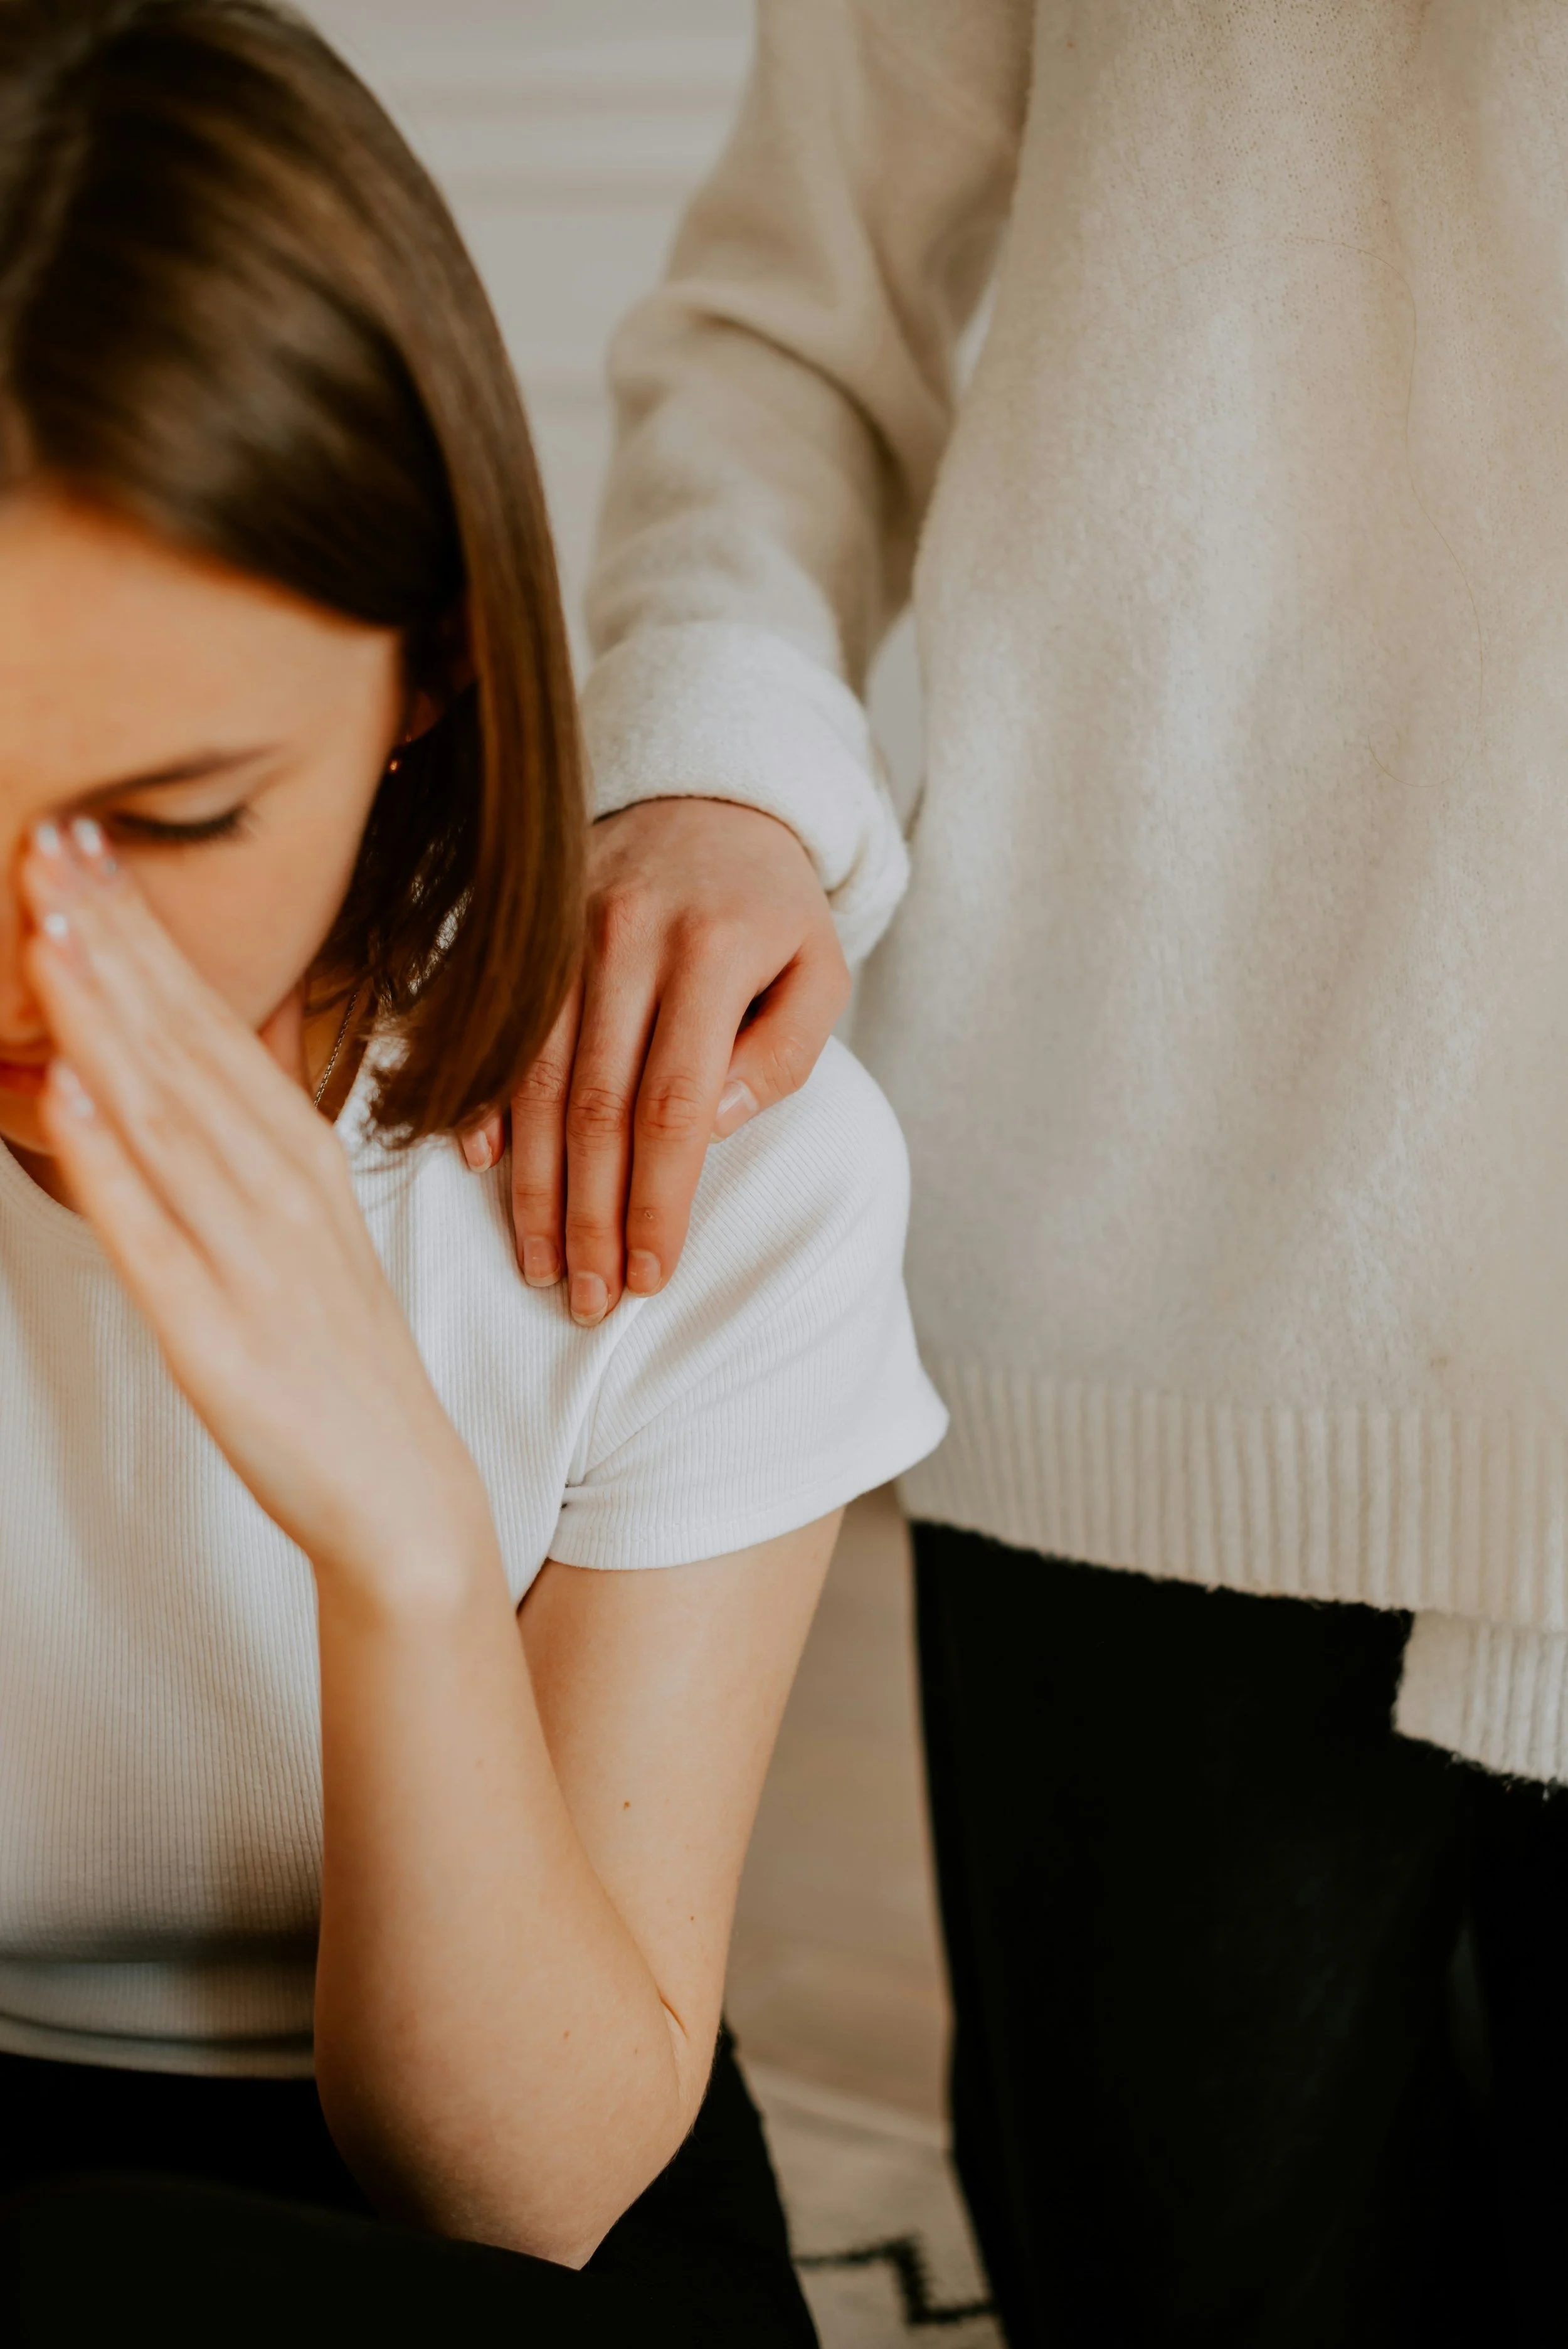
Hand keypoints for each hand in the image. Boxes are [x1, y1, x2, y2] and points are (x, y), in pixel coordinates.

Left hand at [22, 823, 488, 1594]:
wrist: (399, 1489)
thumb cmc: (335, 1353)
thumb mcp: (302, 1220)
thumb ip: (246, 1132)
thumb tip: (196, 1040)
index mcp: (297, 1154)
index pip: (212, 1019)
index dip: (145, 928)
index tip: (90, 839)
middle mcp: (279, 1189)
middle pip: (183, 1045)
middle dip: (113, 940)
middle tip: (53, 837)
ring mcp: (251, 1260)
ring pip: (166, 1119)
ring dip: (104, 1019)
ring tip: (48, 929)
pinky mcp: (217, 1338)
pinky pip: (155, 1238)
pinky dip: (109, 1162)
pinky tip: (65, 1094)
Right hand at [465, 799, 848, 1324]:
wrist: (702, 798)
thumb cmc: (770, 908)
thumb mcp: (818, 969)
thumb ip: (784, 1053)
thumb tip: (714, 1127)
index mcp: (710, 950)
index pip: (675, 1107)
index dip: (658, 1201)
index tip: (651, 1275)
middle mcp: (623, 938)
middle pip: (594, 1108)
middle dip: (589, 1217)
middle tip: (587, 1300)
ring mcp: (559, 935)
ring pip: (533, 1081)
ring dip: (531, 1185)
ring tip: (540, 1263)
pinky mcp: (520, 935)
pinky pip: (492, 1033)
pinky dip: (483, 1103)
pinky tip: (481, 1167)